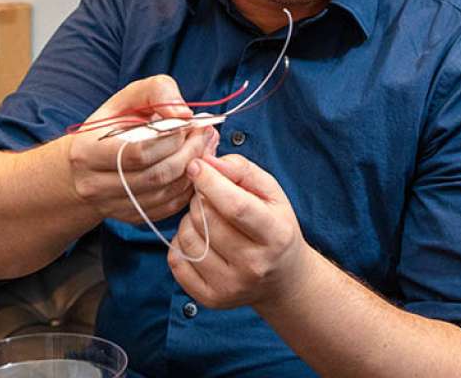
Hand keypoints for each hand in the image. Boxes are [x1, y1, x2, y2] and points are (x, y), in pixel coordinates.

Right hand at [65, 75, 217, 223]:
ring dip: (194, 170)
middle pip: (157, 175)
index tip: (190, 123)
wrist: (85, 165)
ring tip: (205, 147)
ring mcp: (112, 206)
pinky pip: (168, 207)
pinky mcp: (130, 217)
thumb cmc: (110, 125)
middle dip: (190, 152)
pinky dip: (188, 187)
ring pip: (165, 194)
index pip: (139, 152)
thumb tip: (183, 113)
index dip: (172, 138)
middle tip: (206, 134)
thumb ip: (156, 92)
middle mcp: (95, 184)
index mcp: (88, 151)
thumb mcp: (127, 98)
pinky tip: (195, 167)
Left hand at [168, 153, 312, 309]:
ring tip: (207, 220)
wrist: (282, 279)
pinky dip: (181, 244)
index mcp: (275, 235)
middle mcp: (254, 265)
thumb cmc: (275, 227)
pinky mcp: (211, 299)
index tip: (195, 166)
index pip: (235, 207)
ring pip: (187, 238)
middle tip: (210, 198)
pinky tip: (199, 239)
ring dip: (190, 220)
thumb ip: (243, 170)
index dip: (210, 182)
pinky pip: (177, 260)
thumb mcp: (272, 193)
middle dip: (200, 199)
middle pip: (207, 220)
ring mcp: (231, 286)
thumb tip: (208, 161)